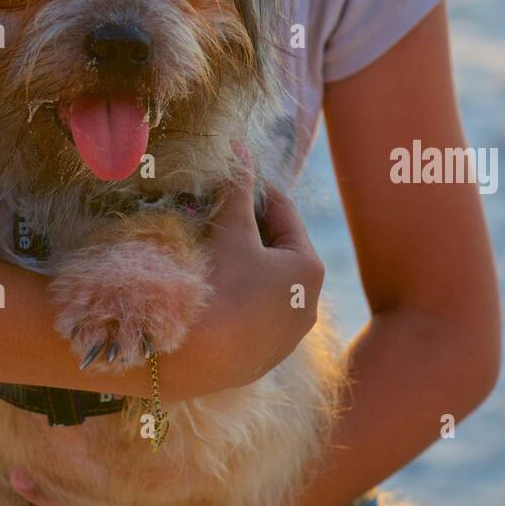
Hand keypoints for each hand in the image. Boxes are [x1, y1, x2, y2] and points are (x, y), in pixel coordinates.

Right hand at [164, 139, 324, 397]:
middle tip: (217, 212)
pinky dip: (240, 295)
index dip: (257, 189)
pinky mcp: (266, 358)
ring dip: (246, 263)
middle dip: (250, 227)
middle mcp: (310, 303)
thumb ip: (239, 188)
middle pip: (279, 249)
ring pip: (268, 284)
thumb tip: (240, 147)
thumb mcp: (231, 230)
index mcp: (310, 268)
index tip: (233, 177)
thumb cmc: (221, 285)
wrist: (194, 359)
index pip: (284, 212)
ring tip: (212, 249)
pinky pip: (256, 313)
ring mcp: (289, 336)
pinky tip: (213, 290)